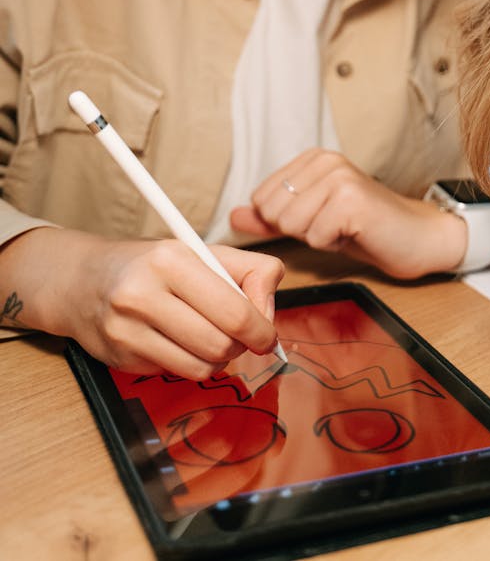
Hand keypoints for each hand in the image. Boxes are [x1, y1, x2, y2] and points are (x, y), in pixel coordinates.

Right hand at [0, 227, 284, 378]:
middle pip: (220, 344)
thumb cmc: (153, 265)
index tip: (267, 335)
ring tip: (208, 336)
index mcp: (171, 260)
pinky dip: (188, 362)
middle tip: (239, 336)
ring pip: (201, 367)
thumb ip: (249, 272)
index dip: (261, 330)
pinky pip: (176, 374)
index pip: (235, 312)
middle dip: (240, 345)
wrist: (84, 281)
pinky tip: (177, 341)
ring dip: (216, 358)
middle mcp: (144, 294)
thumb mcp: (202, 251)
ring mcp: (128, 330)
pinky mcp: (121, 358)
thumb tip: (269, 314)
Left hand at [229, 148, 467, 279]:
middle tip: (334, 226)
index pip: (262, 198)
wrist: (417, 237)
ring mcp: (339, 177)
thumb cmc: (365, 228)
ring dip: (318, 238)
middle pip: (275, 212)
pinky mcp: (352, 200)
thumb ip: (270, 217)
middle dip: (301, 231)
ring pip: (292, 224)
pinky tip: (356, 233)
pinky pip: (316, 237)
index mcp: (311, 159)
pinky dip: (334, 245)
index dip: (286, 222)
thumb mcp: (311, 220)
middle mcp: (325, 160)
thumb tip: (232, 216)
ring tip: (344, 228)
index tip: (320, 218)